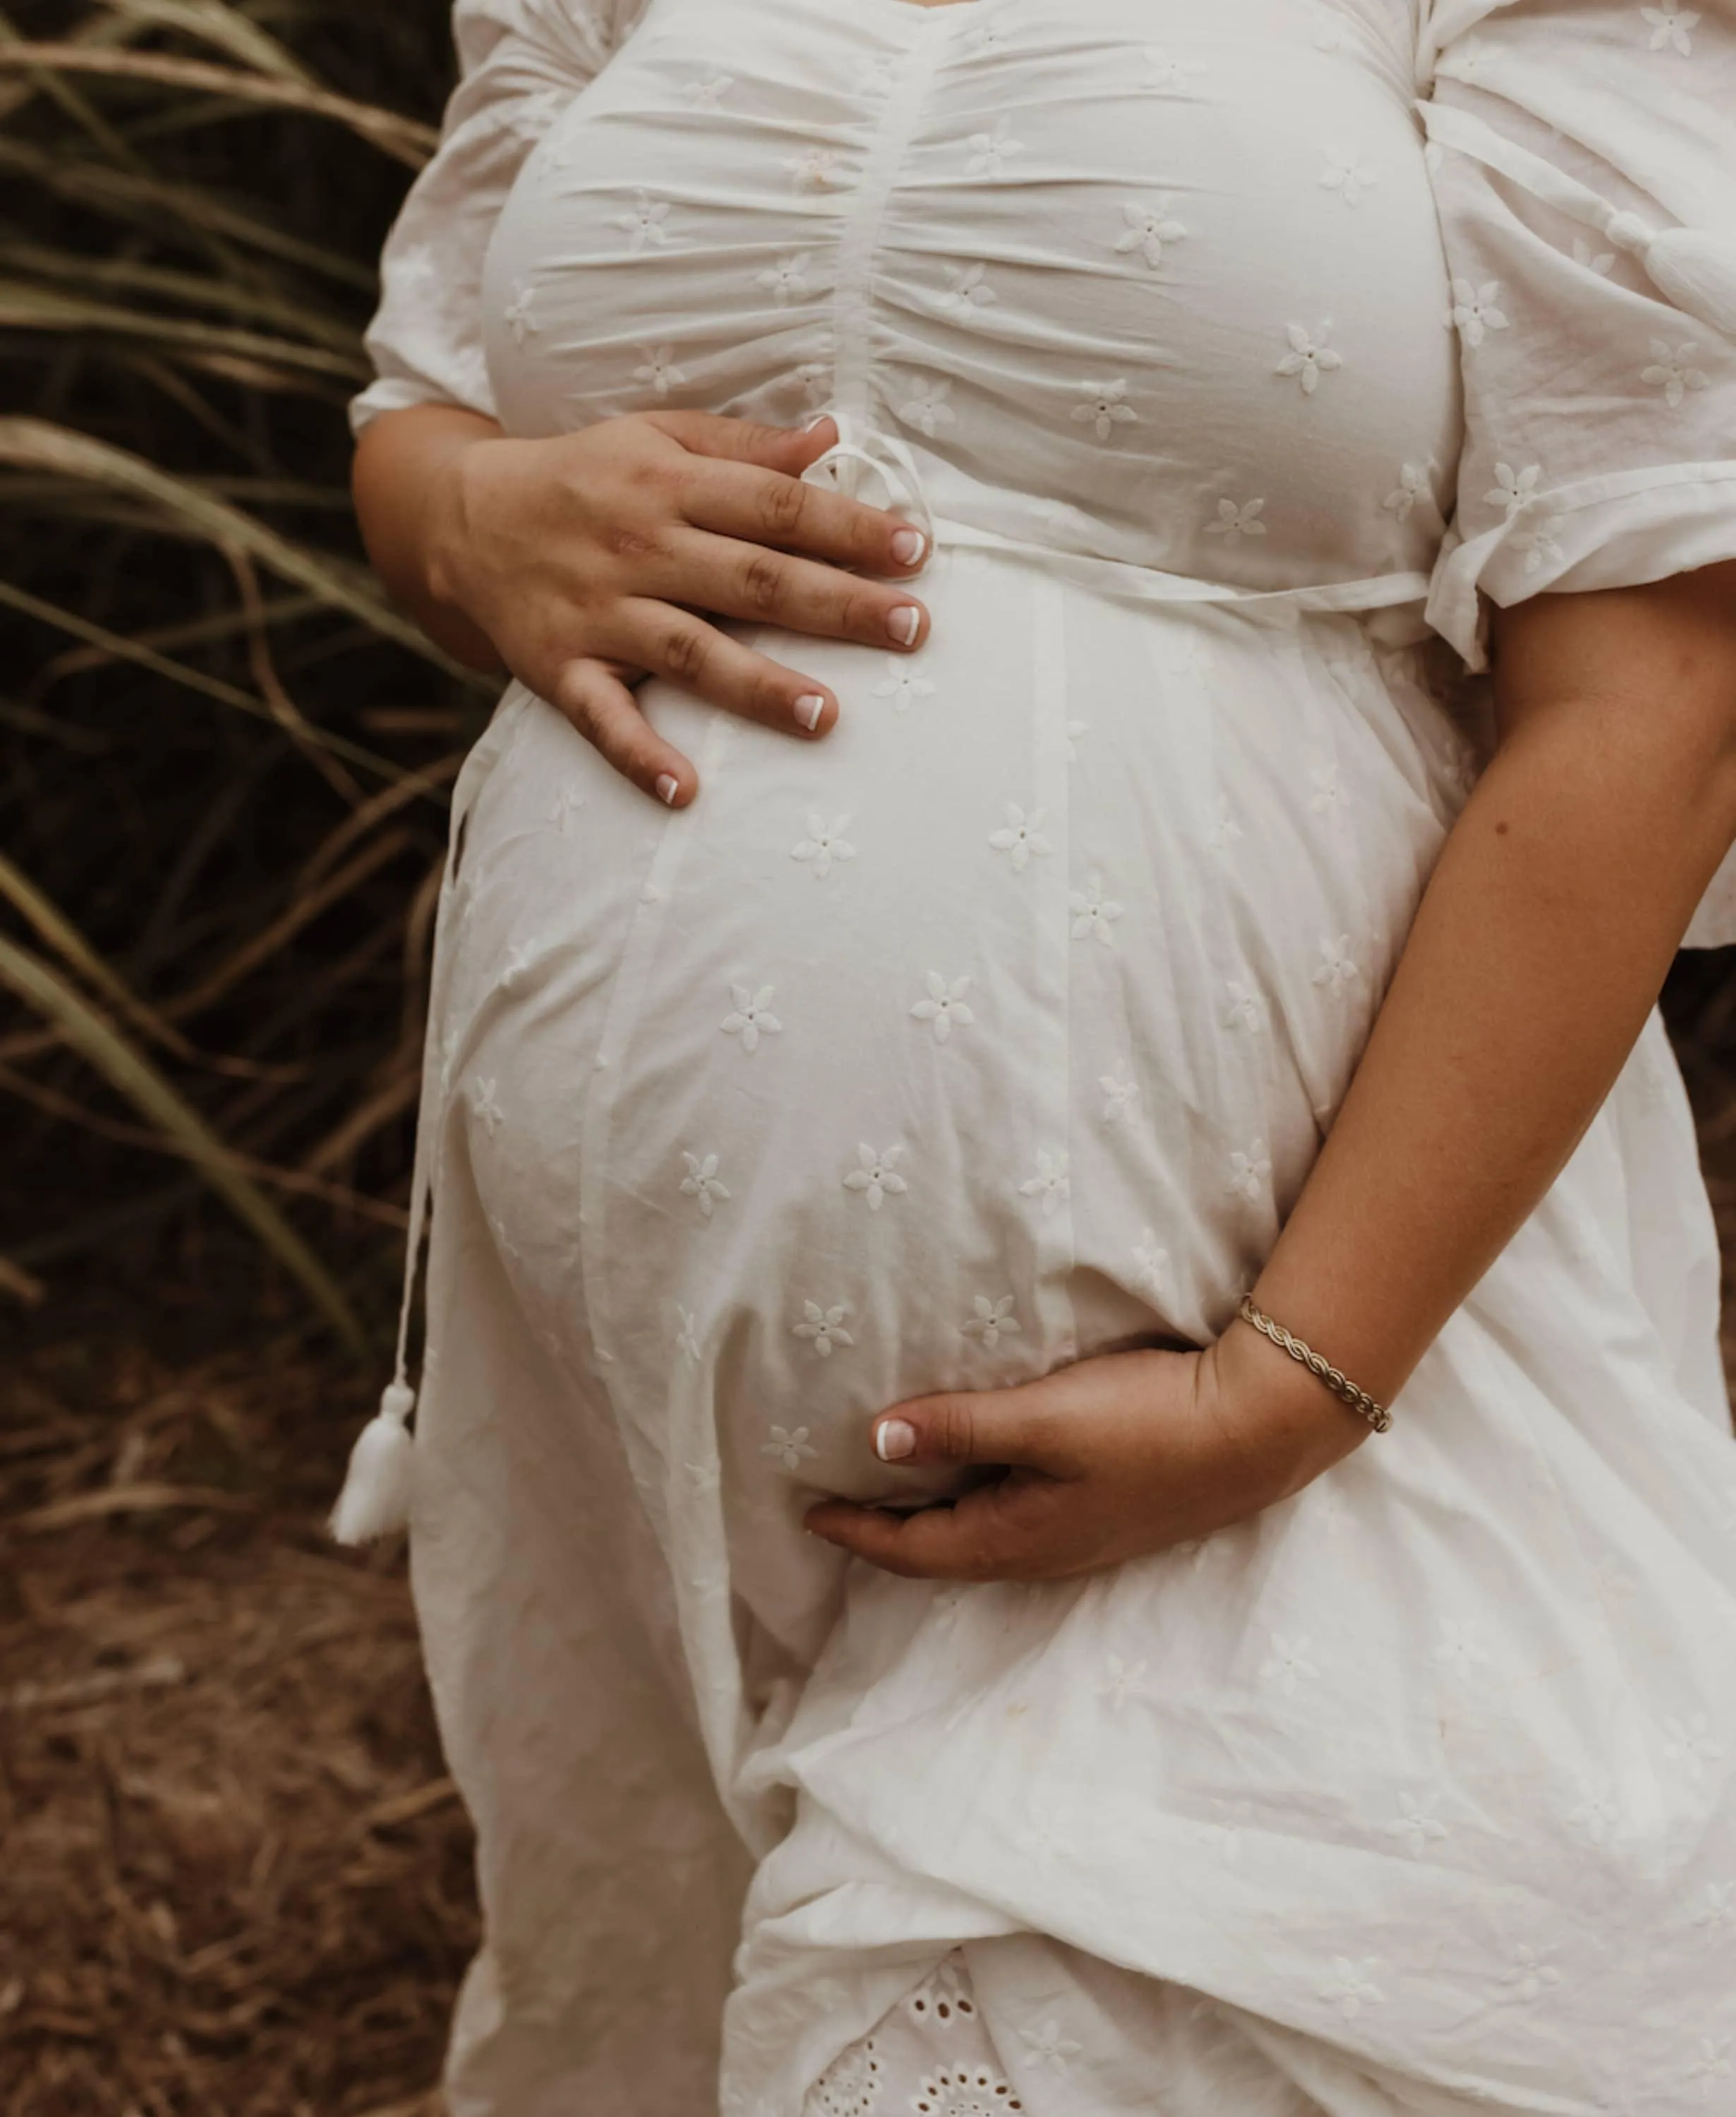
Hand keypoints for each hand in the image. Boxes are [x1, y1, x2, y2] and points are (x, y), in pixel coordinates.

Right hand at [422, 409, 931, 802]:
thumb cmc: (585, 478)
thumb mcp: (656, 437)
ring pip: (690, 652)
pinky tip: (686, 792)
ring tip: (825, 716)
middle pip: (753, 579)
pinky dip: (640, 757)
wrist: (461, 516)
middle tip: (911, 629)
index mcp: (670, 483)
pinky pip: (603, 718)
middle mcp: (640, 546)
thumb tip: (832, 437)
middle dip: (835, 604)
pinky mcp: (560, 668)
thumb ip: (744, 446)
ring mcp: (599, 612)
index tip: (918, 551)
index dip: (849, 526)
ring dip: (758, 687)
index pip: (777, 506)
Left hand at [803, 1323, 1369, 1581]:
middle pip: (940, 1550)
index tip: (806, 1515)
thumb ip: (959, 1426)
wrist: (1257, 1431)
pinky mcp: (1102, 1509)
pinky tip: (977, 1469)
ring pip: (978, 1534)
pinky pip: (1013, 1515)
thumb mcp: (1043, 1419)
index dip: (856, 1531)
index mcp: (1015, 1539)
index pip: (911, 1548)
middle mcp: (1040, 1552)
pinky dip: (973, 1498)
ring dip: (929, 1515)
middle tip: (834, 1502)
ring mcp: (1075, 1535)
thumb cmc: (1147, 1424)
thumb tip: (875, 1440)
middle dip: (884, 1532)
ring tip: (890, 1487)